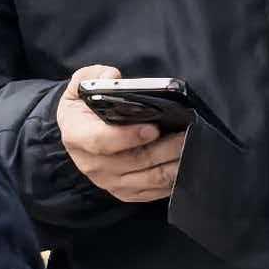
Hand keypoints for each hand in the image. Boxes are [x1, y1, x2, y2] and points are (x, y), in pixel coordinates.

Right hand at [58, 64, 187, 204]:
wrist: (77, 130)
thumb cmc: (83, 106)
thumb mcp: (80, 84)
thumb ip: (95, 76)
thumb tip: (113, 78)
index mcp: (77, 136)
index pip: (102, 141)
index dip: (128, 137)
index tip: (153, 128)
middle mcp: (91, 164)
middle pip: (134, 161)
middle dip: (165, 149)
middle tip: (187, 134)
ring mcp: (107, 181)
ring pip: (147, 178)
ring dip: (173, 166)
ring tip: (191, 149)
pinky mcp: (122, 192)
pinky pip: (150, 192)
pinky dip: (170, 182)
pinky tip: (184, 167)